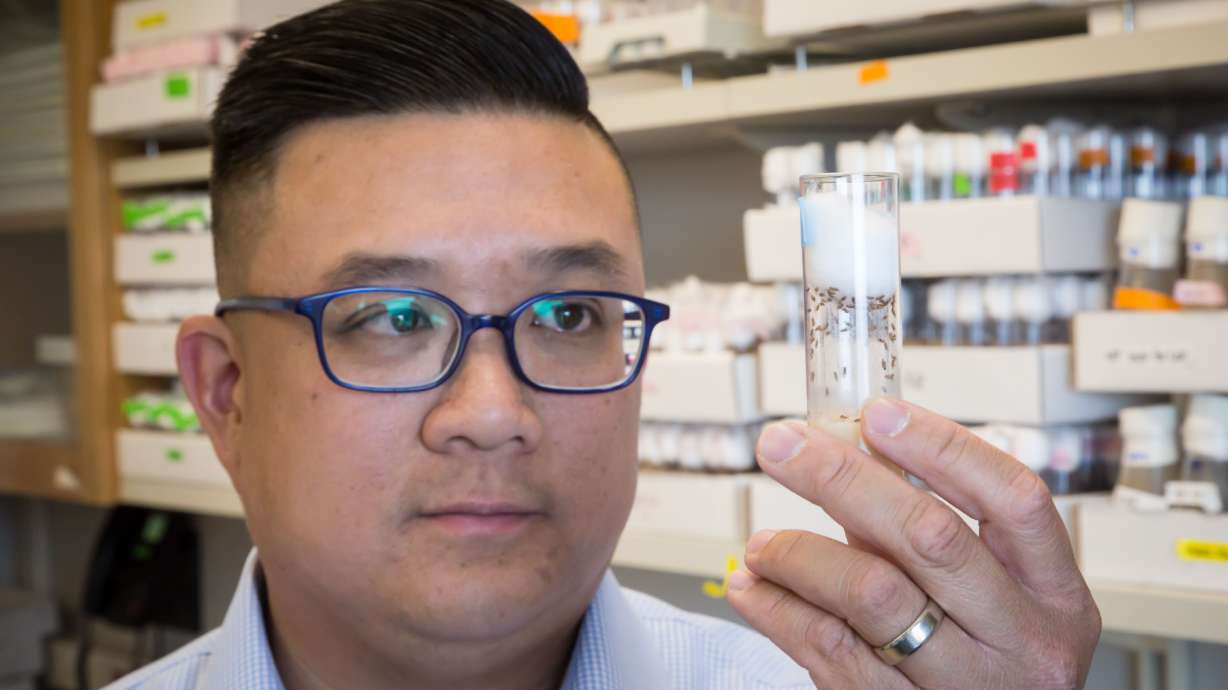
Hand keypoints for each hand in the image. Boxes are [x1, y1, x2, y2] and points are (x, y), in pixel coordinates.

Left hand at [726, 399, 1100, 689]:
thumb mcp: (994, 602)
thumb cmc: (984, 668)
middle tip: (783, 446)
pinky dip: (778, 609)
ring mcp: (966, 687)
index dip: (942, 446)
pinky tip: (755, 588)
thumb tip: (846, 453)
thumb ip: (928, 535)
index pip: (1014, 498)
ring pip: (871, 595)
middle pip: (929, 536)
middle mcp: (1021, 642)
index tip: (876, 413)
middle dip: (842, 478)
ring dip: (800, 553)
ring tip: (762, 544)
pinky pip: (829, 650)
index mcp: (1055, 597)